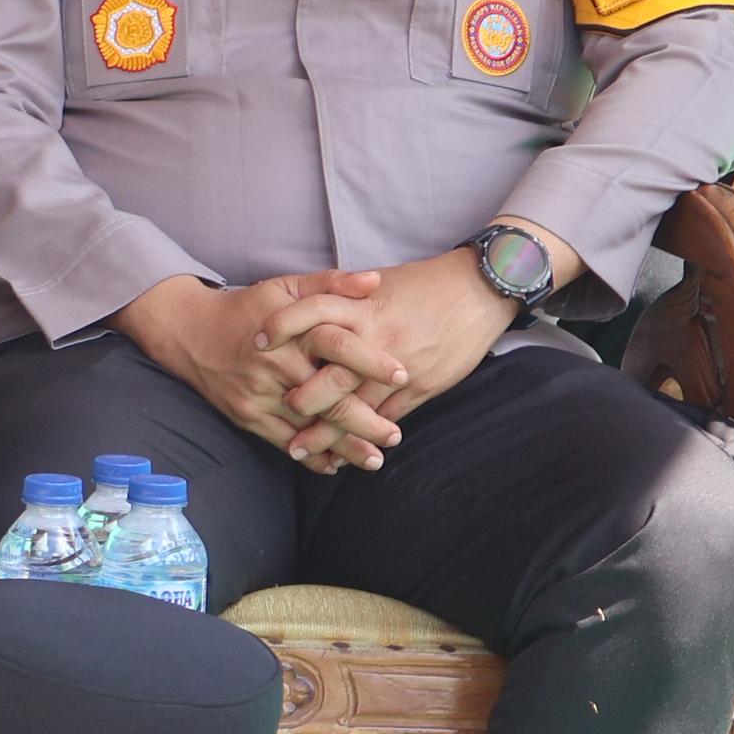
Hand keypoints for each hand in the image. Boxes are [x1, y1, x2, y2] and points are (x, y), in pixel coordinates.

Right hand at [115, 268, 404, 471]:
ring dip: (344, 447)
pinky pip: (284, 441)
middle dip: (366, 421)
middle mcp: (276, 366)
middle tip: (395, 435)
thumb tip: (374, 282)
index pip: (338, 345)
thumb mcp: (286, 287)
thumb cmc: (248, 308)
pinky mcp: (247, 415)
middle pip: (329, 398)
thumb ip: (331, 284)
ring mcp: (260, 394)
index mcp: (291, 332)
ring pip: (310, 428)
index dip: (372, 361)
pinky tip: (334, 465)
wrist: (192, 332)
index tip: (402, 375)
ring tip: (374, 458)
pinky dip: (311, 456)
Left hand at [262, 245, 532, 427]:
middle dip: (303, 402)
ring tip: (301, 449)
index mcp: (362, 307)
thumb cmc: (425, 285)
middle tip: (278, 414)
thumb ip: (345, 298)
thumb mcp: (379, 284)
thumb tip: (311, 310)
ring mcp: (400, 368)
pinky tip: (350, 450)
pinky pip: (388, 417)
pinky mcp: (422, 387)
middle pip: (331, 376)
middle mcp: (377, 339)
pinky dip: (366, 434)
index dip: (281, 327)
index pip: (310, 314)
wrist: (477, 289)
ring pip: (358, 407)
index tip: (256, 342)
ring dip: (328, 433)